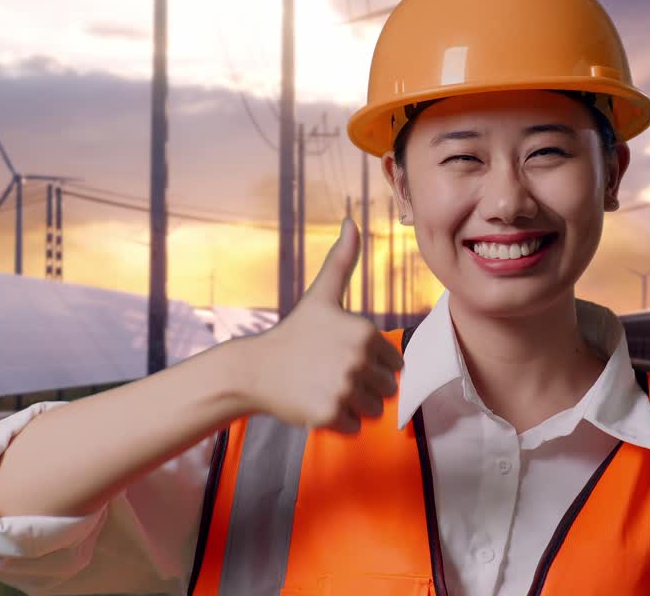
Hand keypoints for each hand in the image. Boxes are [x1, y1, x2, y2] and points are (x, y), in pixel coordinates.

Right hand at [244, 218, 404, 433]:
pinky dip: (339, 423)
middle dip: (364, 388)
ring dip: (353, 406)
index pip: (395, 365)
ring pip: (373, 410)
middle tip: (332, 375)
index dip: (372, 365)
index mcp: (366, 332)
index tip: (343, 357)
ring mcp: (344, 388)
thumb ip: (343, 260)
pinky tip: (316, 403)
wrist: (254, 369)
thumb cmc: (294, 332)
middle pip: (387, 390)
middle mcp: (358, 359)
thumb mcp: (322, 294)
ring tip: (324, 388)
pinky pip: (355, 428)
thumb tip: (352, 221)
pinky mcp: (329, 414)